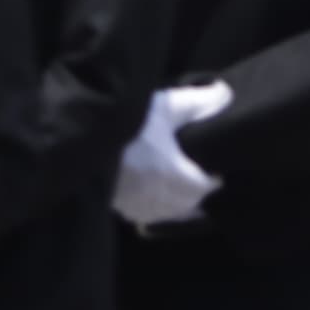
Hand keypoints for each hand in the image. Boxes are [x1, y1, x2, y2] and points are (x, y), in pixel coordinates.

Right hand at [113, 82, 232, 228]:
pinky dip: (152, 209)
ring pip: (164, 212)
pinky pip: (142, 214)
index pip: (202, 188)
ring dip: (175, 204)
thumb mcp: (165, 105)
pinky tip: (150, 196)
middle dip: (195, 193)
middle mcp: (155, 194)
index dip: (211, 180)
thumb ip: (197, 101)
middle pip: (185, 204)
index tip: (215, 171)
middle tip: (198, 178)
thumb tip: (225, 94)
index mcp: (172, 173)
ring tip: (177, 190)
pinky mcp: (116, 204)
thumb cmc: (129, 121)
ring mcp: (134, 202)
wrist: (84, 134)